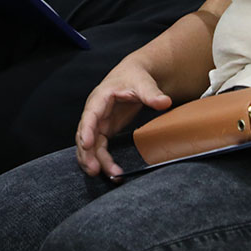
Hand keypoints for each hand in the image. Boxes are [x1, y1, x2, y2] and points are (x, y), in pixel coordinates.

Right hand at [75, 59, 171, 177]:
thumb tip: (165, 102)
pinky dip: (101, 160)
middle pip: (85, 134)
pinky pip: (98, 148)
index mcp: (100, 97)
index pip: (90, 115)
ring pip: (89, 145)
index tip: (87, 144)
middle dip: (88, 153)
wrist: (135, 75)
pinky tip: (111, 172)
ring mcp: (98, 122)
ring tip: (111, 175)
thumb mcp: (144, 83)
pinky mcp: (104, 130)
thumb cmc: (135, 77)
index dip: (86, 130)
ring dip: (94, 161)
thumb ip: (152, 93)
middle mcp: (95, 111)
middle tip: (96, 170)